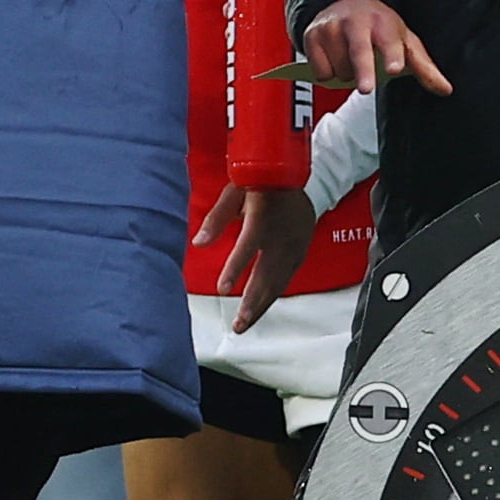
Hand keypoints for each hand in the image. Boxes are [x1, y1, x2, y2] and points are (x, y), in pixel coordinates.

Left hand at [195, 184, 317, 332]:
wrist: (293, 175)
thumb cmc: (257, 182)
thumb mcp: (232, 193)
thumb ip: (216, 219)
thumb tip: (197, 243)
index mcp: (262, 219)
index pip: (247, 248)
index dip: (235, 269)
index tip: (223, 288)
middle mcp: (281, 236)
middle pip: (267, 275)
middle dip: (252, 303)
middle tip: (238, 324)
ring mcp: (295, 245)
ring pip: (279, 282)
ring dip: (262, 305)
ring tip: (245, 323)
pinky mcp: (301, 250)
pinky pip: (288, 277)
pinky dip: (274, 293)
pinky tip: (262, 307)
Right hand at [302, 0, 451, 95]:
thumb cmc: (379, 25)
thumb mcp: (404, 40)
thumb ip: (423, 67)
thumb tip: (446, 90)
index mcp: (383, 23)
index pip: (389, 42)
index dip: (392, 55)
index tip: (395, 68)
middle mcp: (355, 23)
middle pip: (359, 52)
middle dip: (363, 70)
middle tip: (366, 88)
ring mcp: (331, 28)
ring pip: (340, 68)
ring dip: (348, 74)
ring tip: (352, 61)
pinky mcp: (311, 36)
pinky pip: (320, 70)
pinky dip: (327, 73)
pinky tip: (334, 60)